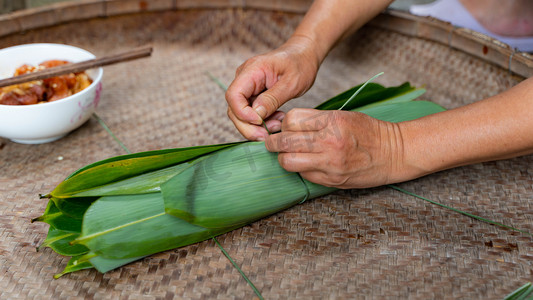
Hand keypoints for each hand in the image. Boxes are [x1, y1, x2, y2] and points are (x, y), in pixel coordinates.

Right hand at [225, 36, 320, 140]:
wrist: (304, 55)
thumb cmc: (301, 63)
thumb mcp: (292, 82)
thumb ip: (273, 98)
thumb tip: (256, 115)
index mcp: (252, 70)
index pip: (233, 96)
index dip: (243, 113)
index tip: (261, 122)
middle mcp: (245, 78)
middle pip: (234, 109)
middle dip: (248, 126)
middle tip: (267, 136)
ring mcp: (248, 87)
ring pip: (241, 114)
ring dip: (256, 126)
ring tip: (277, 125)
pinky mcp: (253, 94)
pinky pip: (251, 113)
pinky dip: (262, 121)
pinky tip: (277, 120)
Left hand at [264, 108, 410, 188]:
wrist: (394, 153)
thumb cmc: (369, 131)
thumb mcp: (343, 116)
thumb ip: (315, 120)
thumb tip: (286, 126)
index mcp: (332, 121)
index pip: (291, 120)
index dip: (283, 124)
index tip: (283, 127)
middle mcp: (329, 142)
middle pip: (284, 142)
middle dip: (272, 143)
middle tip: (270, 143)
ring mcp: (330, 164)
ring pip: (288, 162)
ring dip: (284, 158)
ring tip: (287, 154)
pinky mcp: (332, 180)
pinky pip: (304, 175)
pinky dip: (300, 169)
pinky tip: (307, 164)